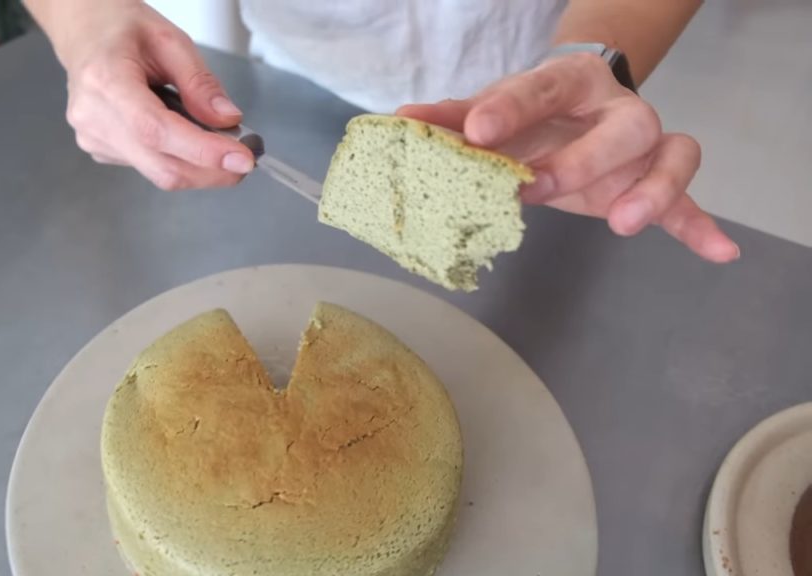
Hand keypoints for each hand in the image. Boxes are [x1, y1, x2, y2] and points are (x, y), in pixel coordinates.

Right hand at [60, 3, 253, 189]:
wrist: (85, 32)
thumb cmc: (123, 30)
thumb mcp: (170, 40)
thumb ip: (200, 82)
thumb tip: (227, 120)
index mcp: (106, 80)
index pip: (157, 131)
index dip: (203, 151)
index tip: (241, 159)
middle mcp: (94, 117)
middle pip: (162, 166)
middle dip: (212, 171)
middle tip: (244, 160)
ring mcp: (93, 137)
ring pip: (159, 172)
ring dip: (198, 166)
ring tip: (214, 140)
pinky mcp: (100, 150)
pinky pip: (149, 167)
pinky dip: (178, 159)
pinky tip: (180, 135)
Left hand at [397, 52, 738, 262]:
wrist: (574, 103)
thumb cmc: (529, 111)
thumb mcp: (491, 111)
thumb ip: (451, 118)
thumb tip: (402, 121)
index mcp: (569, 82)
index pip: (544, 87)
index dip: (511, 108)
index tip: (477, 132)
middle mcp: (616, 109)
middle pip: (625, 124)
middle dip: (582, 158)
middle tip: (535, 187)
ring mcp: (642, 147)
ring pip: (672, 153)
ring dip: (653, 189)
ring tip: (624, 225)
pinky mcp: (653, 181)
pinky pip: (688, 199)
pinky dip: (701, 225)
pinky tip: (720, 252)